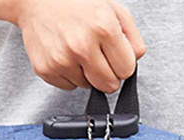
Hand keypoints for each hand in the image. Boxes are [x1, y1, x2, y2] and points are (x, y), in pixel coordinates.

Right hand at [11, 0, 145, 92]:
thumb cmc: (75, 2)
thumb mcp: (111, 8)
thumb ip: (131, 35)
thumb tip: (136, 59)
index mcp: (103, 27)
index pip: (127, 70)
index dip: (123, 63)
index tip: (115, 55)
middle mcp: (82, 46)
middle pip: (110, 85)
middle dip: (108, 74)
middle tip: (98, 56)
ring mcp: (62, 60)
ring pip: (89, 87)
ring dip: (87, 73)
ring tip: (78, 50)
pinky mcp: (47, 70)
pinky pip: (69, 87)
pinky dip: (70, 75)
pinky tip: (65, 54)